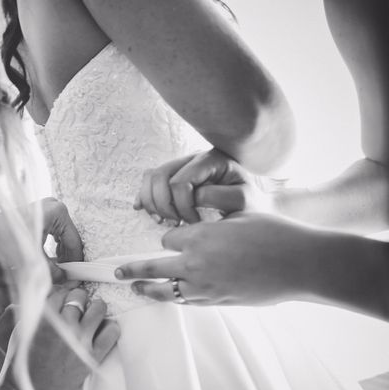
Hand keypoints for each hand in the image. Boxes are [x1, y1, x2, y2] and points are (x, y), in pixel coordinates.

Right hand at [7, 288, 119, 389]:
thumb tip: (47, 294)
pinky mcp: (93, 355)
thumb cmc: (23, 362)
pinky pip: (111, 331)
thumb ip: (31, 310)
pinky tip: (104, 329)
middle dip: (78, 298)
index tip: (65, 297)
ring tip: (94, 312)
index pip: (60, 291)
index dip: (63, 293)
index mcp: (43, 317)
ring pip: (98, 308)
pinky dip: (110, 327)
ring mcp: (80, 339)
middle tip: (78, 304)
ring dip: (96, 307)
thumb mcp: (21, 330)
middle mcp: (63, 324)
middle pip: (79, 296)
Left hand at [40, 198, 83, 283]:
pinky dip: (53, 245)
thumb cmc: (5, 240)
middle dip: (67, 258)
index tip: (74, 277)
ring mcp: (47, 208)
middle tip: (65, 275)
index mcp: (57, 212)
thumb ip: (51, 270)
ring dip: (60, 253)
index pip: (73, 241)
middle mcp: (54, 206)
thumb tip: (63, 279)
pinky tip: (49, 258)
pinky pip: (54, 231)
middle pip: (69, 237)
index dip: (74, 261)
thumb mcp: (33, 258)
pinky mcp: (39, 213)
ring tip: (56, 269)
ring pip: (62, 235)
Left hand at [116, 213, 319, 305]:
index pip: (168, 237)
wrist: (298, 264)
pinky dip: (175, 298)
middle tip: (116, 271)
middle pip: (153, 267)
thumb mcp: (238, 216)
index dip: (171, 236)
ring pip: (166, 290)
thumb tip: (195, 229)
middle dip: (132, 269)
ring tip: (134, 288)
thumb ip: (211, 223)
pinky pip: (187, 301)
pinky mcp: (216, 301)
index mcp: (199, 236)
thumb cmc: (273, 233)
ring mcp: (204, 286)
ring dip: (147, 289)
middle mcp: (195, 262)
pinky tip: (168, 296)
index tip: (176, 235)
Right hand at [134, 148, 267, 223]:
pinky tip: (143, 209)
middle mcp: (193, 159)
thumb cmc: (250, 202)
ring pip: (151, 177)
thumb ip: (221, 197)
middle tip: (175, 224)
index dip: (182, 206)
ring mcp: (181, 166)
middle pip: (160, 176)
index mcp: (211, 160)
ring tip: (163, 221)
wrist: (254, 202)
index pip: (181, 181)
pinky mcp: (174, 176)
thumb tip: (195, 197)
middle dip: (163, 205)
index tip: (195, 223)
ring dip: (151, 202)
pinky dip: (144, 196)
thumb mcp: (244, 200)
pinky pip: (149, 180)